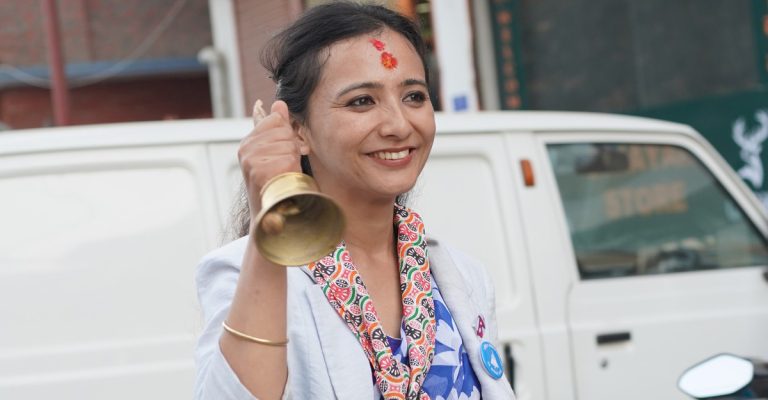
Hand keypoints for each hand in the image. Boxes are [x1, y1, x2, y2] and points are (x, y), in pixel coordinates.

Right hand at [238, 100, 301, 217]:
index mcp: (249, 143)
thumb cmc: (278, 184)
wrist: (272, 215)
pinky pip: (289, 159)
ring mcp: (251, 161)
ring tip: (285, 175)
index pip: (275, 119)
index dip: (288, 135)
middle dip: (293, 148)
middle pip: (284, 131)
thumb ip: (278, 128)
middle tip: (287, 166)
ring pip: (288, 145)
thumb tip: (279, 103)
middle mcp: (246, 150)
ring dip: (294, 161)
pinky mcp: (259, 172)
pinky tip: (285, 180)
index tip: (286, 151)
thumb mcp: (278, 152)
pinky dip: (293, 171)